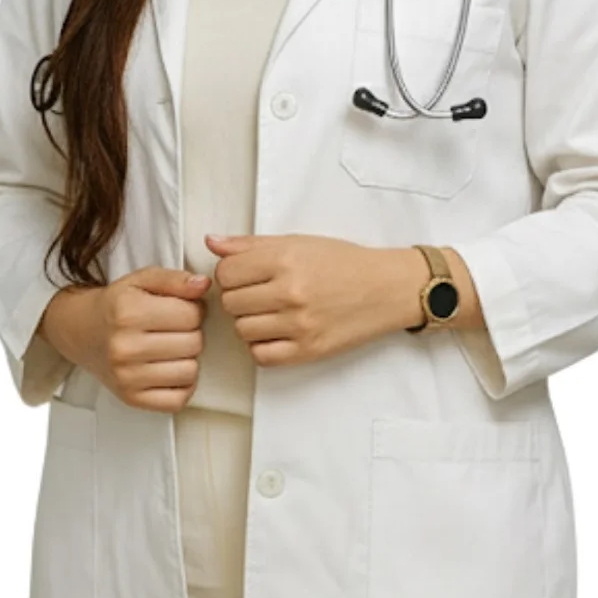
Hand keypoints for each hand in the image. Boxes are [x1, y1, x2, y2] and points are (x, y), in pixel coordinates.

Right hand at [39, 266, 210, 412]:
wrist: (82, 331)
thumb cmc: (117, 305)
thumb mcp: (142, 280)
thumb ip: (175, 279)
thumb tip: (204, 285)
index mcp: (129, 312)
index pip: (191, 314)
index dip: (194, 309)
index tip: (181, 309)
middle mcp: (125, 347)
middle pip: (193, 343)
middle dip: (192, 332)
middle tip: (176, 329)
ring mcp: (127, 377)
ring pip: (189, 371)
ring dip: (188, 358)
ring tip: (172, 347)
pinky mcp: (131, 399)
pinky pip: (177, 400)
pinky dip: (182, 386)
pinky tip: (170, 369)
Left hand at [205, 232, 388, 367]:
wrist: (385, 288)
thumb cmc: (342, 261)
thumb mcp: (298, 242)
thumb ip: (251, 244)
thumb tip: (211, 242)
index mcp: (285, 259)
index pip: (226, 272)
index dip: (230, 273)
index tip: (244, 274)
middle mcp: (290, 292)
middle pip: (230, 302)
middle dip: (238, 297)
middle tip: (258, 292)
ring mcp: (299, 324)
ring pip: (242, 330)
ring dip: (249, 321)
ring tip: (269, 311)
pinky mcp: (308, 351)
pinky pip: (261, 355)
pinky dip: (261, 345)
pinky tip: (275, 331)